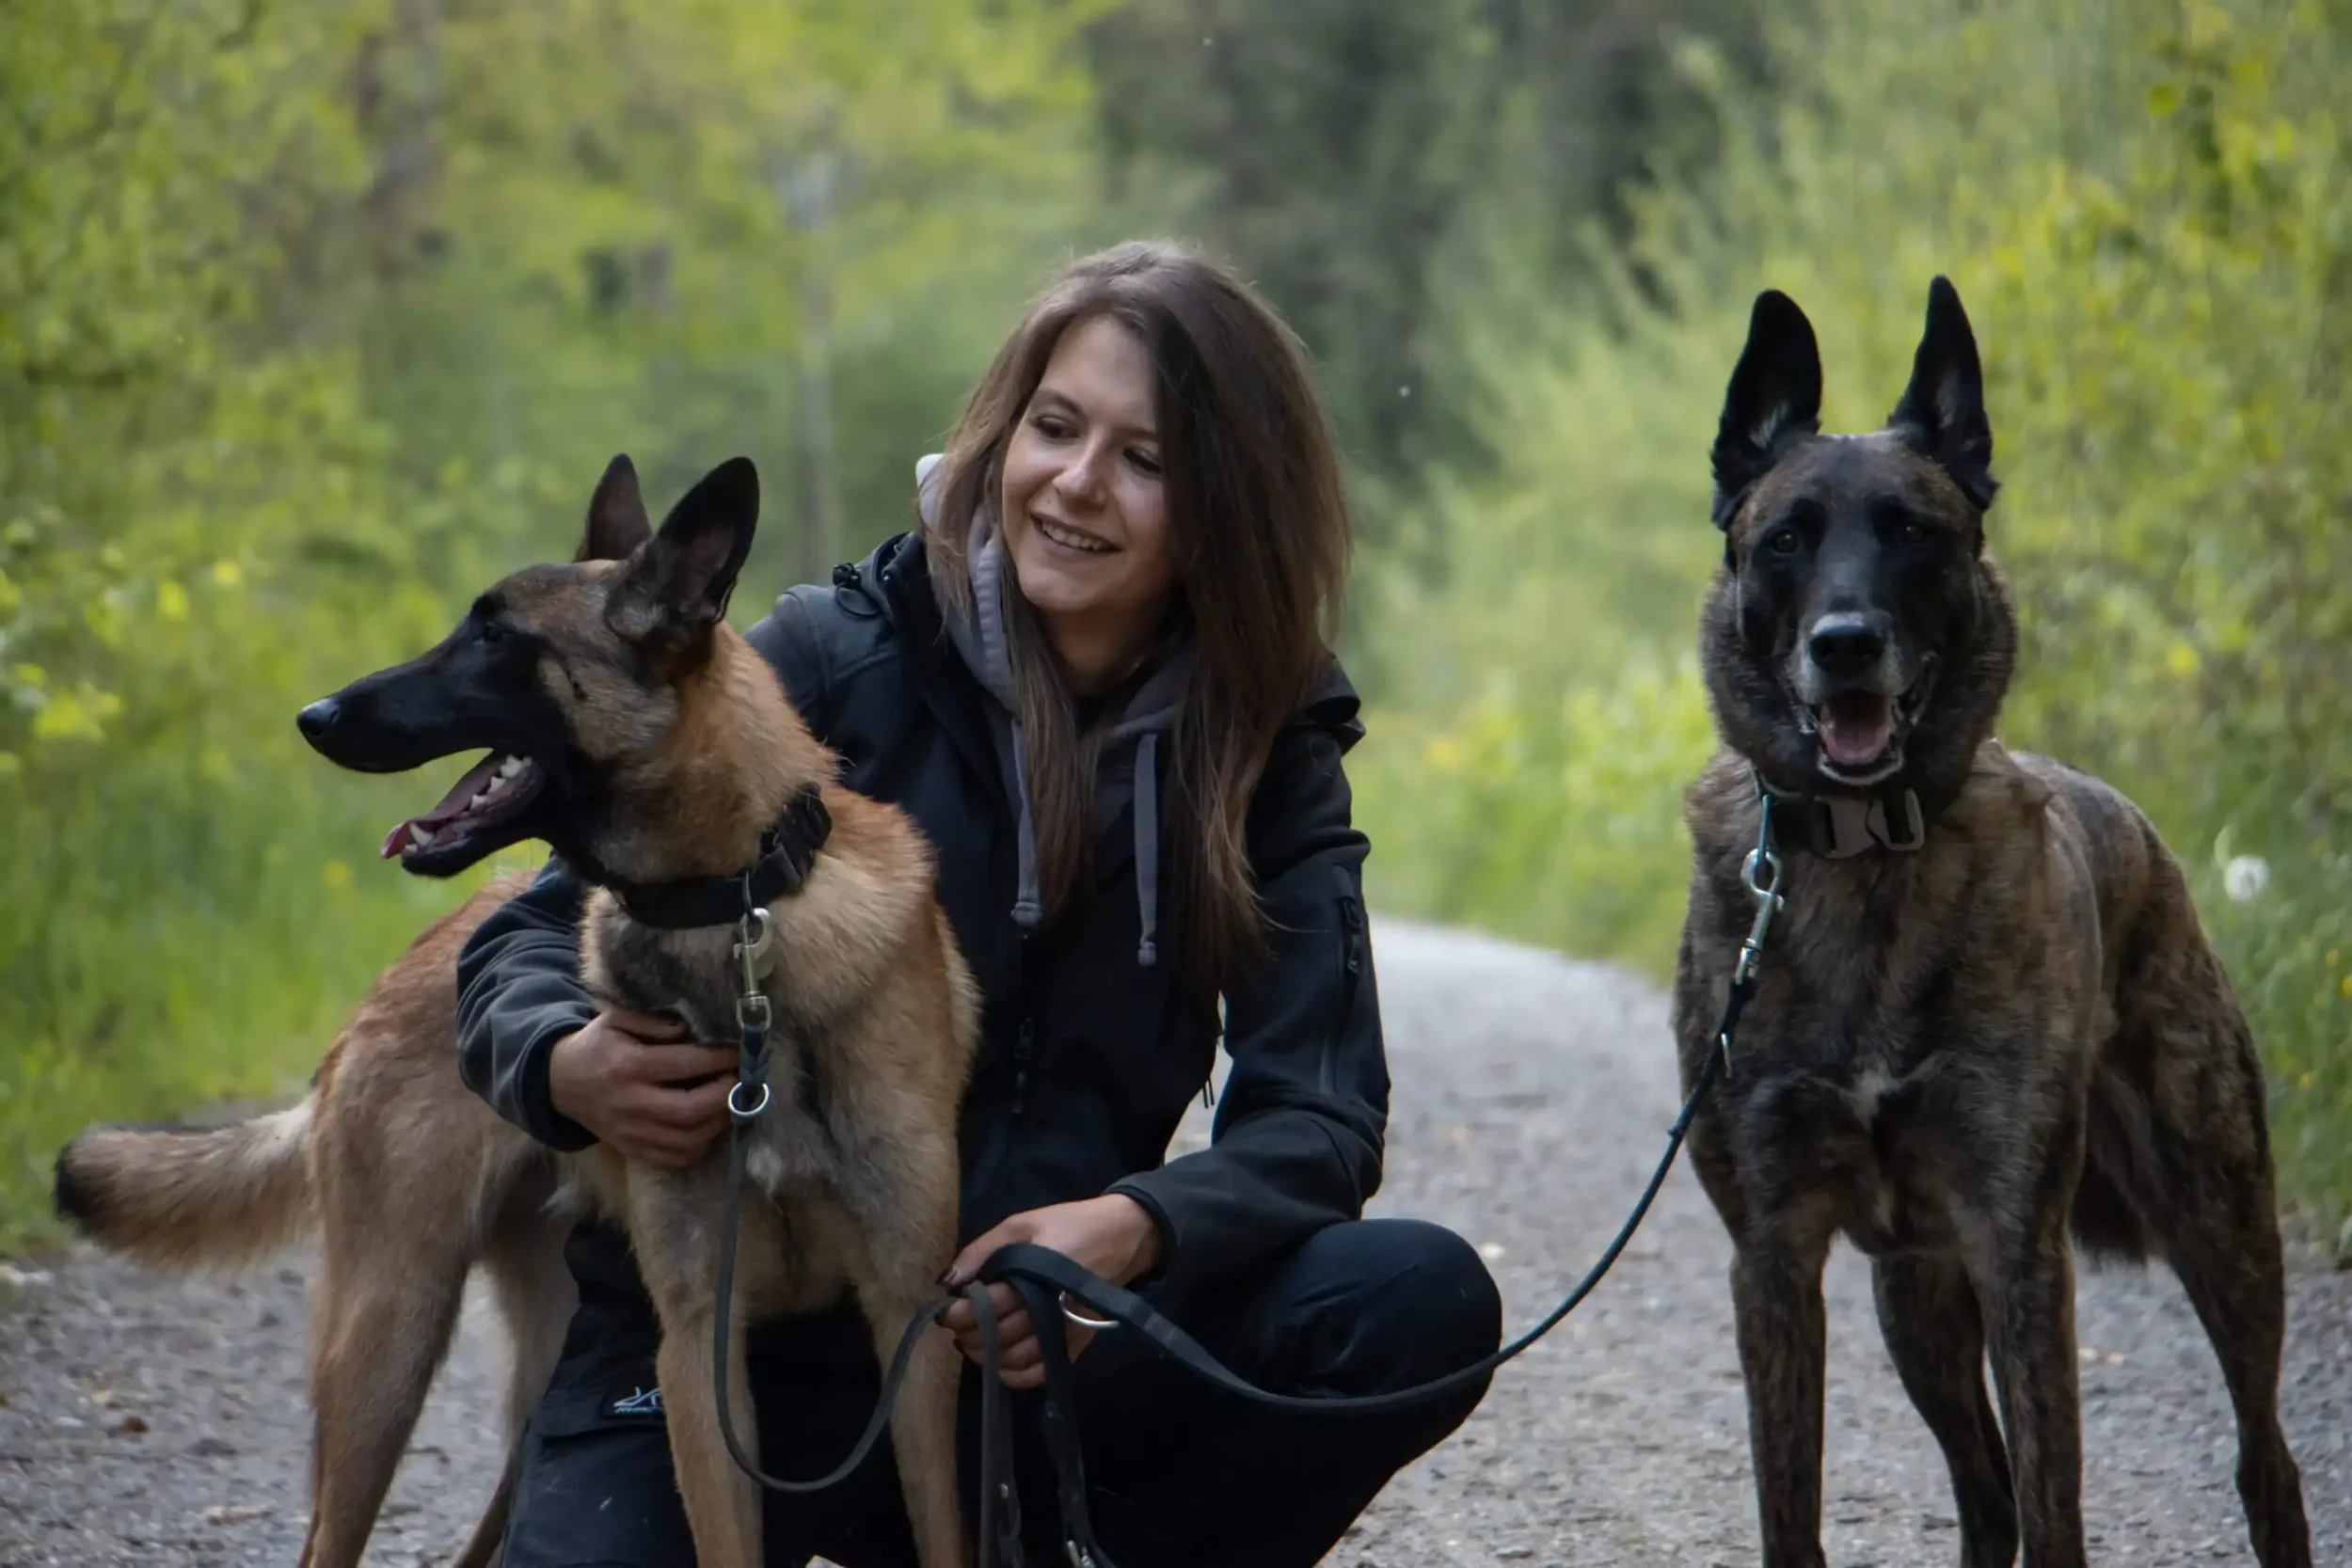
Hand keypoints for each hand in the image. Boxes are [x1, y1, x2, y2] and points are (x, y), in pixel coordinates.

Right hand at [547, 1009, 737, 1168]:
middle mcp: (632, 1103)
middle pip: (691, 1110)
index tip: (740, 1051)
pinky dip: (700, 1146)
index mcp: (629, 1066)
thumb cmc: (596, 1046)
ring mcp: (632, 1132)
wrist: (560, 1083)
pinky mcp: (632, 1149)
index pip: (684, 1064)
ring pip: (688, 1140)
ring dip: (718, 1122)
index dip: (719, 1058)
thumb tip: (690, 1029)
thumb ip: (653, 1020)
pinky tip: (708, 1125)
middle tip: (740, 1079)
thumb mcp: (615, 1020)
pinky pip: (675, 1158)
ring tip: (729, 1101)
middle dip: (725, 1095)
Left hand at [936, 1195, 1164, 1388]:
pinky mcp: (1077, 1344)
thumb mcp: (1022, 1224)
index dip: (958, 1314)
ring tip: (974, 1342)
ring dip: (986, 1357)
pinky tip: (1000, 1365)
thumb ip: (982, 1250)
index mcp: (1031, 1278)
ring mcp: (1064, 1333)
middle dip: (969, 1334)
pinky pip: (1041, 1372)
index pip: (985, 1308)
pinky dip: (1016, 1376)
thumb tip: (948, 1281)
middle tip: (956, 1326)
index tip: (944, 1312)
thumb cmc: (1069, 1225)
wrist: (1122, 1237)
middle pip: (996, 1337)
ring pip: (1014, 1360)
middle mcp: (1047, 1311)